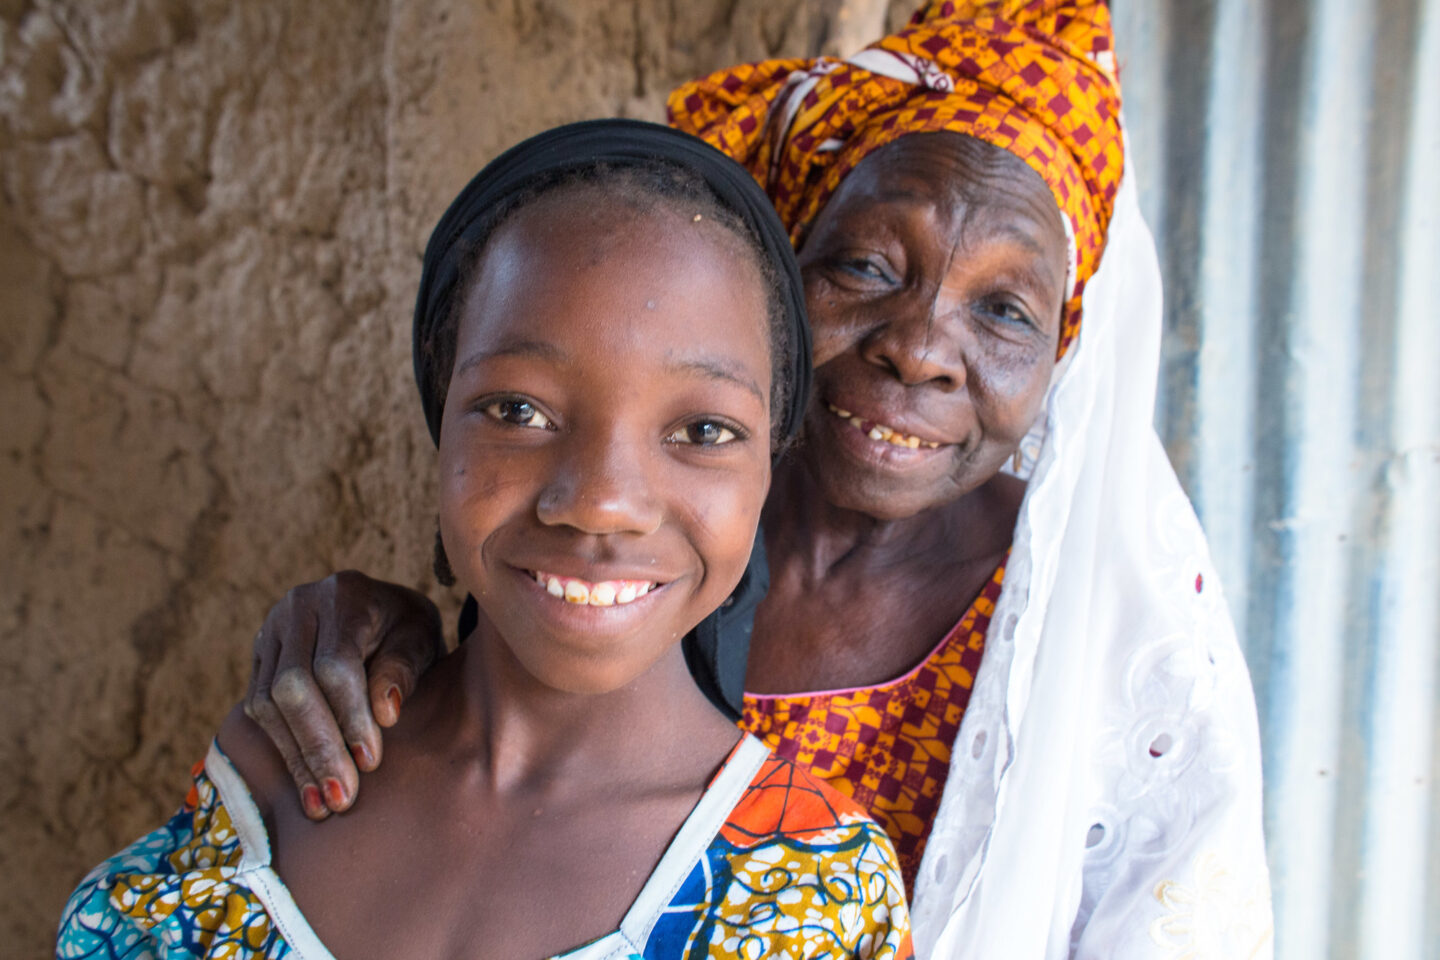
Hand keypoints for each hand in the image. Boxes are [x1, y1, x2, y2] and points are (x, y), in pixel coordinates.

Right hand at [243, 570, 444, 818]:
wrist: (381, 611)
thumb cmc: (407, 630)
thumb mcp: (420, 639)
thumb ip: (403, 669)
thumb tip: (386, 713)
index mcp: (344, 596)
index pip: (335, 664)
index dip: (350, 716)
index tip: (370, 762)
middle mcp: (297, 608)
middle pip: (292, 686)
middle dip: (318, 747)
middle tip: (342, 797)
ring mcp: (270, 632)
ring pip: (267, 703)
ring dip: (297, 758)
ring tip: (323, 804)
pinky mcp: (258, 659)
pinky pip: (258, 710)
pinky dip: (285, 751)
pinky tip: (307, 787)